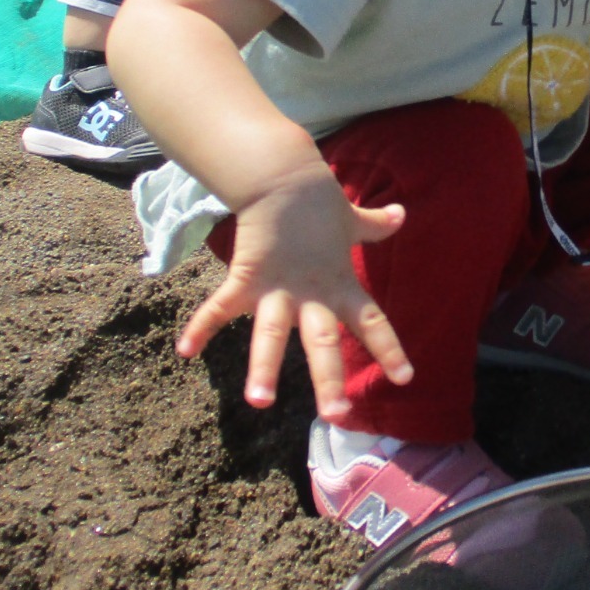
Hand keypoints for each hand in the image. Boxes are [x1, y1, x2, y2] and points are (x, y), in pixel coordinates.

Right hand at [175, 160, 412, 418]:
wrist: (282, 174)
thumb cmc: (319, 198)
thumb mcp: (351, 218)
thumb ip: (374, 225)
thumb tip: (401, 215)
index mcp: (340, 284)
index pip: (372, 322)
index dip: (389, 349)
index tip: (404, 378)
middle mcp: (311, 294)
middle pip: (323, 342)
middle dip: (328, 379)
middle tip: (336, 414)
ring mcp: (278, 288)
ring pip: (271, 335)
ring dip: (263, 368)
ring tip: (259, 402)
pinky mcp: (247, 277)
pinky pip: (220, 306)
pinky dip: (201, 326)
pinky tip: (185, 350)